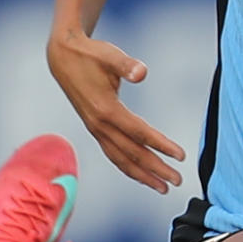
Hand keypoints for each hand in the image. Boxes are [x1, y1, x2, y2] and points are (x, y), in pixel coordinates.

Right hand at [47, 30, 185, 192]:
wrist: (62, 58)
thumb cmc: (90, 54)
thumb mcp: (109, 55)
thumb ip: (126, 65)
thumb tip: (142, 72)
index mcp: (106, 109)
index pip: (139, 133)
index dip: (161, 145)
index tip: (181, 156)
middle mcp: (99, 125)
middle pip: (132, 153)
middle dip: (156, 169)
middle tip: (178, 180)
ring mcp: (95, 129)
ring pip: (121, 159)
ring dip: (142, 175)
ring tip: (163, 187)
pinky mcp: (95, 129)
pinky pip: (113, 154)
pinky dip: (128, 166)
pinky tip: (142, 174)